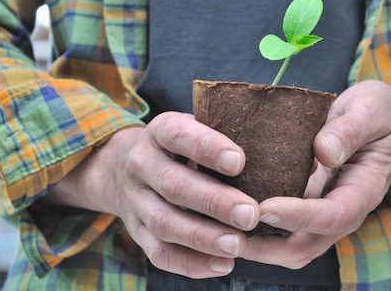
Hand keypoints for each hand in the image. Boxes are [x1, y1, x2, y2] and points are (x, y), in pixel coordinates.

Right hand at [44, 112, 260, 277]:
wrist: (123, 167)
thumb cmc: (181, 146)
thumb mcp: (193, 127)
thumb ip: (221, 132)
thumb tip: (267, 144)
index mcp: (158, 132)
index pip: (178, 135)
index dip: (207, 148)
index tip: (240, 162)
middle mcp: (141, 165)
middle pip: (173, 185)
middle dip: (214, 202)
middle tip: (250, 214)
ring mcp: (135, 201)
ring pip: (164, 223)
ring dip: (203, 237)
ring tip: (238, 245)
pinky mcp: (137, 232)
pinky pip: (159, 253)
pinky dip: (191, 263)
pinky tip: (223, 265)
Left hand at [240, 80, 390, 267]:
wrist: (386, 123)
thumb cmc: (379, 114)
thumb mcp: (371, 111)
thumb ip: (350, 130)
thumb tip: (322, 152)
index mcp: (363, 191)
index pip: (331, 215)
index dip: (298, 216)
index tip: (265, 208)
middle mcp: (343, 210)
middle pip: (305, 246)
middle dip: (266, 247)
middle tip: (227, 232)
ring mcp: (323, 210)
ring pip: (289, 244)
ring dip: (254, 243)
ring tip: (216, 228)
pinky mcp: (307, 203)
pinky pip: (281, 226)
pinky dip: (254, 226)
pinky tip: (225, 208)